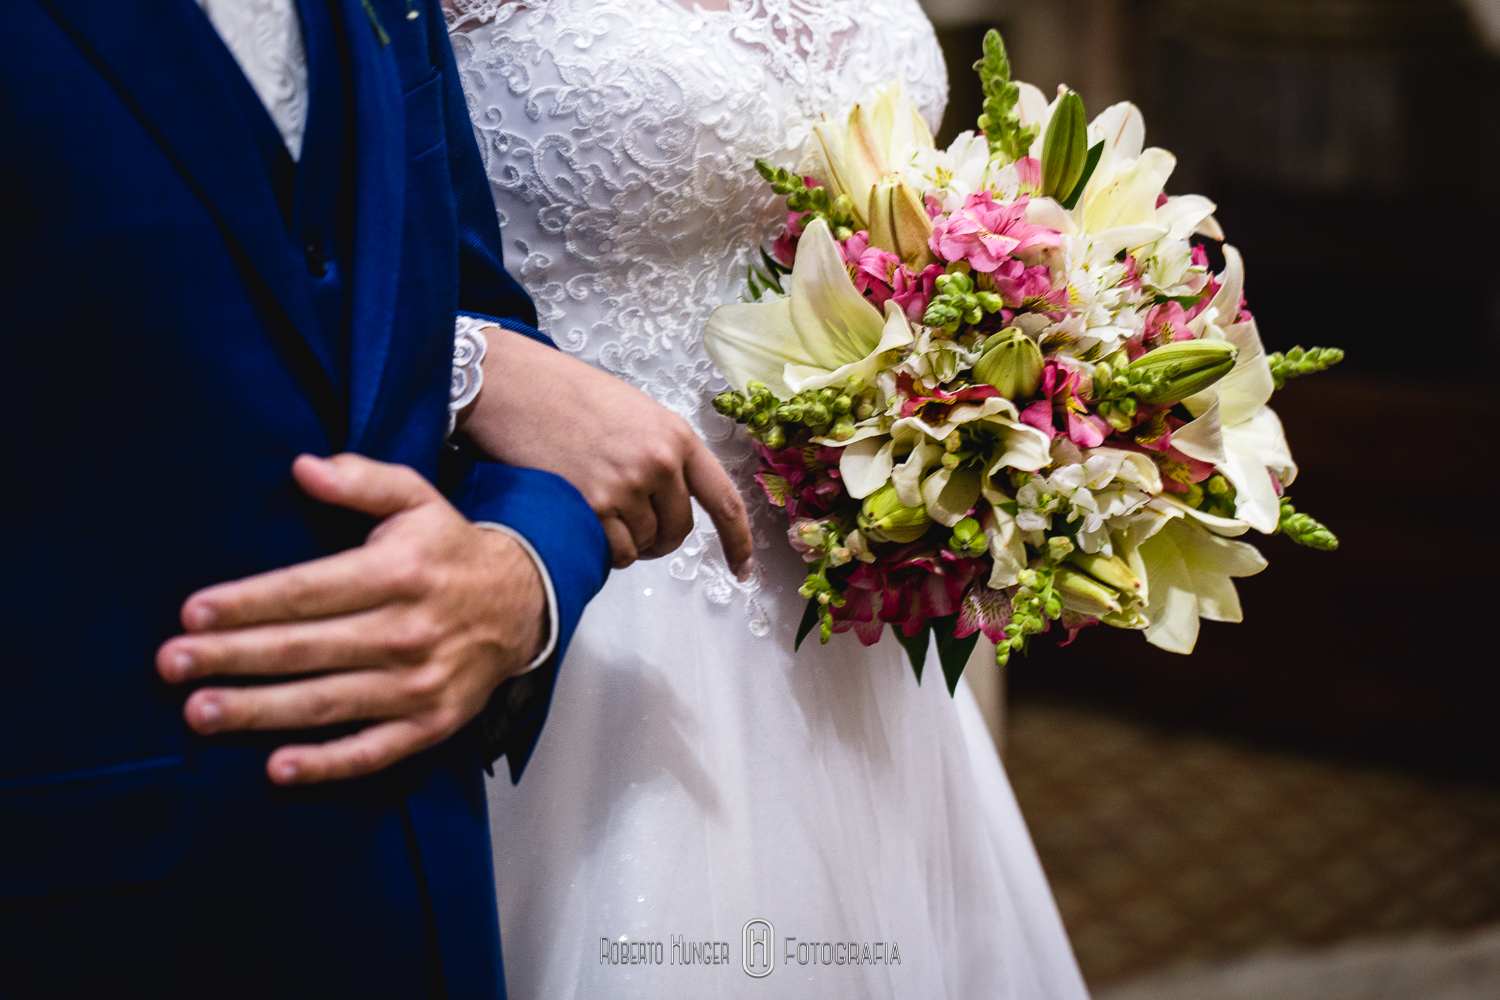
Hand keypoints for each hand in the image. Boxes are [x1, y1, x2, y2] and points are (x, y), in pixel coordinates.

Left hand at [156, 453, 544, 785]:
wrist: (523, 605)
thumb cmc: (451, 551)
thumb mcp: (416, 498)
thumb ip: (361, 480)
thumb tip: (303, 467)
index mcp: (398, 573)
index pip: (308, 591)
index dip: (247, 603)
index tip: (192, 613)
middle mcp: (408, 630)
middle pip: (306, 648)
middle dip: (233, 657)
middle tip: (171, 664)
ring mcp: (421, 683)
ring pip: (328, 702)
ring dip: (260, 710)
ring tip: (201, 713)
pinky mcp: (431, 724)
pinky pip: (374, 751)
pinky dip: (327, 763)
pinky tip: (279, 768)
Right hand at [457, 327, 752, 573]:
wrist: (516, 387)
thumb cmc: (569, 396)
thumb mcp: (636, 414)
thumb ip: (664, 455)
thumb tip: (672, 503)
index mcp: (677, 437)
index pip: (723, 500)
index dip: (738, 541)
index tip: (743, 568)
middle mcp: (659, 463)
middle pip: (679, 530)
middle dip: (661, 539)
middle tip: (636, 528)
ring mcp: (626, 486)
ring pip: (644, 544)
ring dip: (627, 540)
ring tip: (599, 508)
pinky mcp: (592, 506)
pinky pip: (615, 552)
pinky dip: (605, 549)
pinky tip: (586, 520)